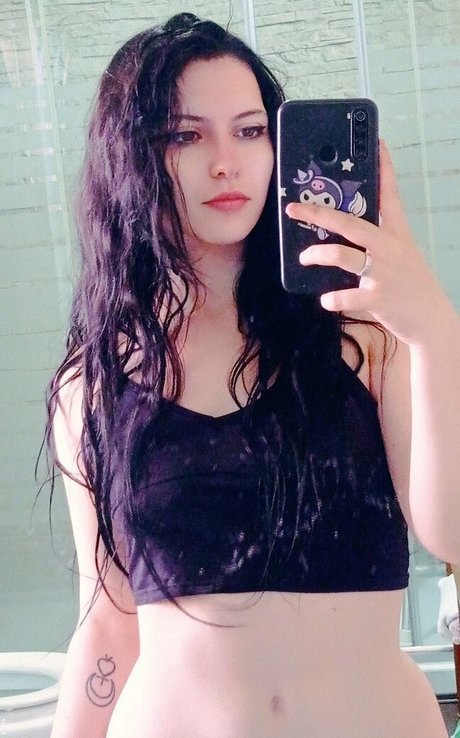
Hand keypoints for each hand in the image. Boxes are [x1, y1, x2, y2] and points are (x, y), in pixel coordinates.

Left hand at [285, 140, 450, 345]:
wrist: (431, 317)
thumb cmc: (410, 283)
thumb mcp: (400, 253)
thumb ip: (378, 238)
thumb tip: (345, 227)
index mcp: (396, 233)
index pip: (389, 194)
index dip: (383, 167)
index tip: (377, 142)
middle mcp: (389, 248)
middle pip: (351, 223)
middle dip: (320, 213)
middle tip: (294, 208)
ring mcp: (383, 273)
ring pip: (344, 256)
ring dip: (318, 255)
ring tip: (304, 257)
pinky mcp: (378, 298)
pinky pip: (349, 297)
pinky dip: (333, 298)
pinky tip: (325, 299)